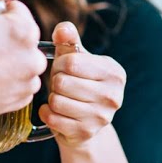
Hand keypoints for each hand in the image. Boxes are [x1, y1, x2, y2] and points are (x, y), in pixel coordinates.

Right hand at [0, 0, 46, 127]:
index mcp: (25, 29)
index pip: (15, 9)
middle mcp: (35, 55)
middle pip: (20, 34)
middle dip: (1, 36)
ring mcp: (30, 79)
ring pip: (20, 57)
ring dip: (5, 56)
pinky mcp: (22, 98)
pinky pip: (18, 80)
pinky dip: (5, 78)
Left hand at [39, 21, 125, 149]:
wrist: (85, 122)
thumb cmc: (78, 82)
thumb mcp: (76, 58)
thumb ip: (69, 40)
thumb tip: (62, 29)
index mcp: (114, 72)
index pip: (71, 62)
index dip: (59, 64)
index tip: (63, 69)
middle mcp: (113, 96)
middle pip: (62, 82)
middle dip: (54, 82)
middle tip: (61, 85)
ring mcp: (101, 117)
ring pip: (56, 100)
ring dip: (51, 98)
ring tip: (60, 97)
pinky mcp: (86, 133)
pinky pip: (52, 118)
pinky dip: (47, 114)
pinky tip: (55, 112)